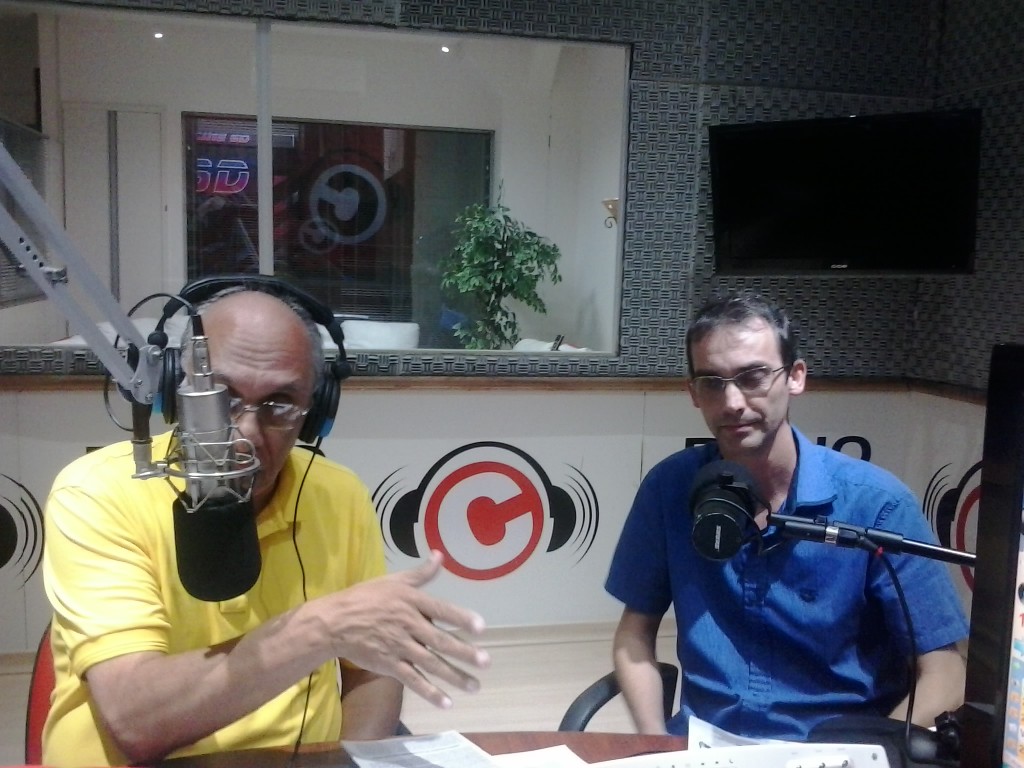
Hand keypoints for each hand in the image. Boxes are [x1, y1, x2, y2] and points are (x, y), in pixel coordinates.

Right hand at [318, 550, 489, 707]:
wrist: (335, 622)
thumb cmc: (366, 598)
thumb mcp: (394, 581)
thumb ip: (420, 573)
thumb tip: (440, 555)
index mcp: (411, 602)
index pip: (441, 610)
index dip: (461, 618)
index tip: (481, 628)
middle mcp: (409, 625)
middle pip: (440, 641)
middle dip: (464, 652)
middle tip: (486, 662)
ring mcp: (400, 647)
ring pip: (431, 663)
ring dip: (454, 676)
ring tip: (474, 686)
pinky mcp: (390, 665)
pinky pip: (413, 680)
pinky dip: (430, 692)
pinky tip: (447, 703)